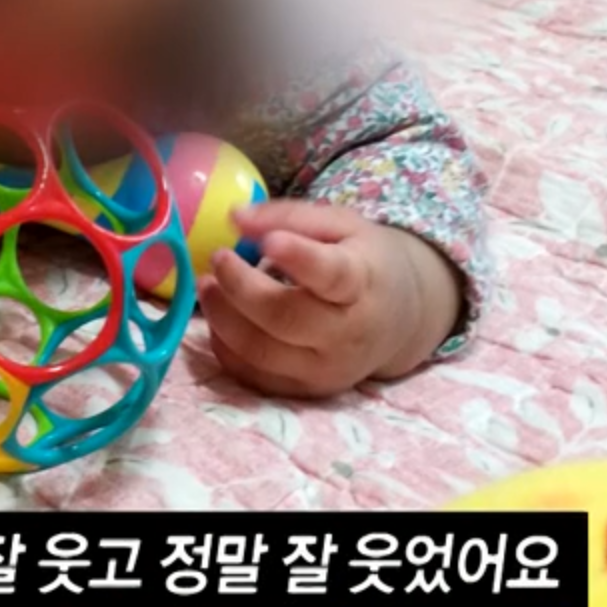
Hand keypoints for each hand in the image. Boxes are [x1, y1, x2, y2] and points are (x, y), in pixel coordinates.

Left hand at [196, 200, 461, 397]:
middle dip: (241, 288)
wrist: (399, 318)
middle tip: (218, 258)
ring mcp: (327, 369)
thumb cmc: (364, 262)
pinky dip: (227, 347)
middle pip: (285, 318)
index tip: (269, 241)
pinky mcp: (306, 390)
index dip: (299, 257)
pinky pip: (255, 376)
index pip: (332, 274)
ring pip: (261, 352)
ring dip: (223, 318)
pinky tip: (220, 318)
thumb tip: (235, 218)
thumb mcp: (341, 225)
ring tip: (207, 285)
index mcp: (363, 282)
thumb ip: (290, 216)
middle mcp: (348, 333)